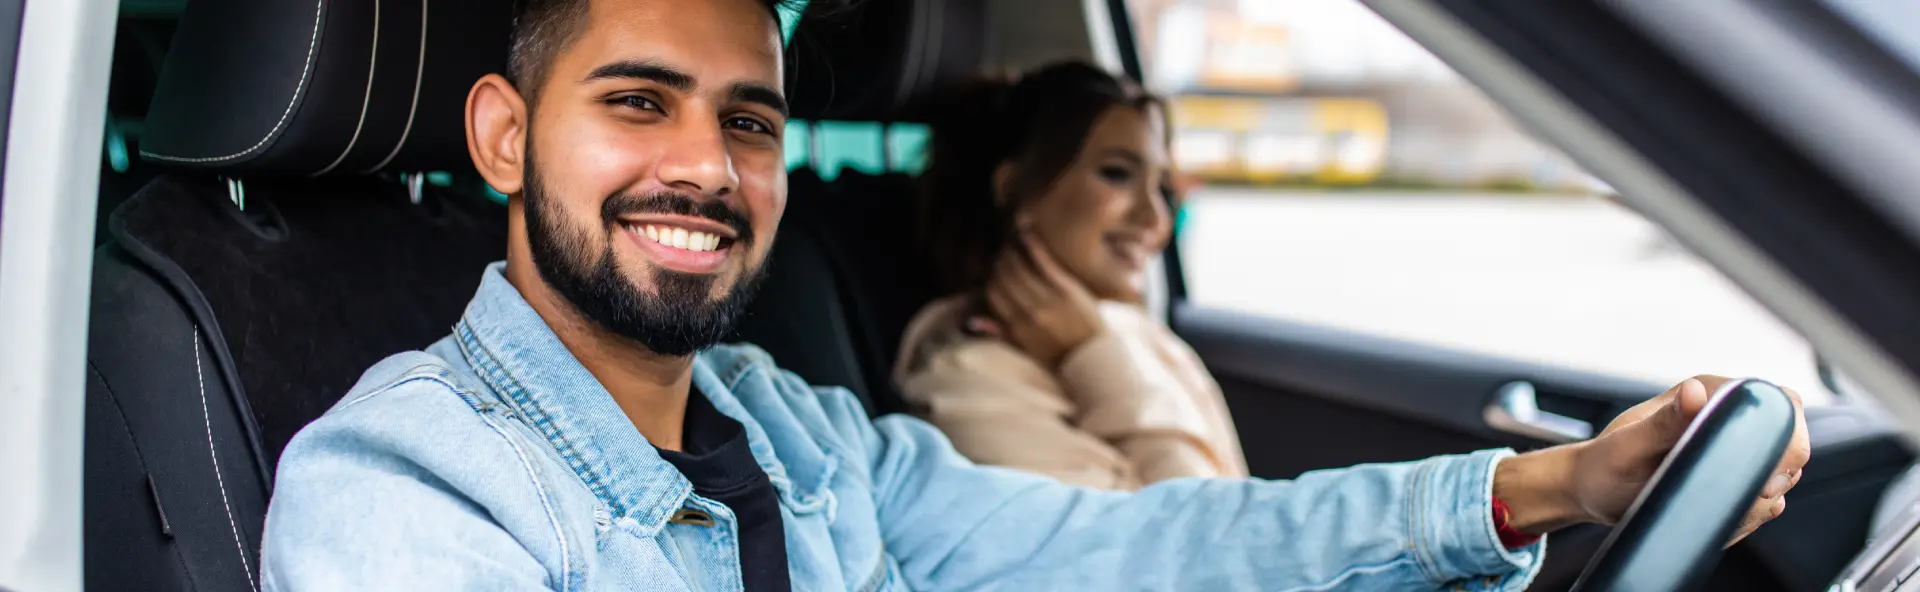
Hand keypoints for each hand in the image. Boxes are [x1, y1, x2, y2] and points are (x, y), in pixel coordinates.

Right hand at [970, 231, 1104, 367]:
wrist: (1092, 359)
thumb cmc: (1059, 355)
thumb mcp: (1025, 348)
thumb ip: (999, 332)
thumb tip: (972, 320)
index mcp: (1016, 326)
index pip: (993, 293)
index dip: (992, 277)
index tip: (997, 269)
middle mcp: (1029, 312)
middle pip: (1005, 277)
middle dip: (1001, 261)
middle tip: (1005, 251)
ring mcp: (1048, 300)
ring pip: (1020, 267)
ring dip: (1014, 251)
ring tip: (1015, 242)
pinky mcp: (1067, 290)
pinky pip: (1044, 263)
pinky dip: (1034, 247)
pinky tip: (1030, 235)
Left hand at [1495, 375, 1810, 543]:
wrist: (1591, 492)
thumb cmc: (1603, 466)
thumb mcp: (1629, 447)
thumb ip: (1664, 421)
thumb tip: (1695, 391)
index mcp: (1708, 393)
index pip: (1780, 403)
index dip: (1787, 438)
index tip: (1764, 473)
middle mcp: (1724, 417)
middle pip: (1790, 441)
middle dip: (1777, 475)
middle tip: (1739, 496)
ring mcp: (1729, 448)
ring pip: (1781, 473)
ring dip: (1763, 498)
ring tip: (1715, 506)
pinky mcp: (1727, 475)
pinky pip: (1762, 496)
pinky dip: (1750, 512)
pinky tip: (1717, 516)